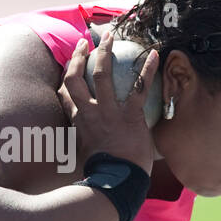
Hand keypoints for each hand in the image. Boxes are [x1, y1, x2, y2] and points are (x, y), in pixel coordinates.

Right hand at [57, 30, 159, 175]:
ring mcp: (108, 112)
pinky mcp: (129, 114)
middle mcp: (89, 112)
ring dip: (105, 52)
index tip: (69, 66)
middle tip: (84, 43)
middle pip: (75, 78)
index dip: (65, 77)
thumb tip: (97, 148)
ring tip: (110, 36)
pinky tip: (156, 53)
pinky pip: (138, 86)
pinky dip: (147, 68)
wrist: (116, 183)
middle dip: (77, 57)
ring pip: (101, 74)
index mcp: (78, 123)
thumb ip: (90, 144)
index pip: (65, 95)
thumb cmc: (105, 175)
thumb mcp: (88, 156)